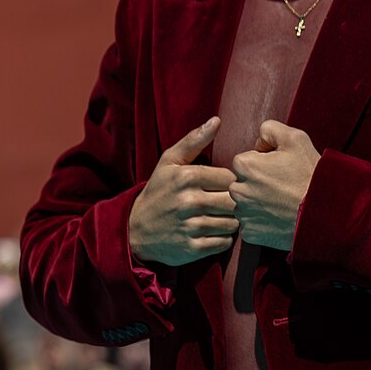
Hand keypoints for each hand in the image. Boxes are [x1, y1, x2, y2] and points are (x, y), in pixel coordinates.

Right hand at [128, 118, 238, 266]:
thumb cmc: (159, 191)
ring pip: (233, 223)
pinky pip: (225, 242)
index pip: (231, 178)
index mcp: (187, 177)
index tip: (221, 187)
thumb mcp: (170, 162)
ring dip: (229, 221)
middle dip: (232, 203)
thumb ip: (194, 140)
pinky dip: (222, 239)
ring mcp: (191, 226)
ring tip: (217, 218)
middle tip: (223, 204)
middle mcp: (189, 201)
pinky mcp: (193, 248)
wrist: (136, 229)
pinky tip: (211, 232)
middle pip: (234, 202)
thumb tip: (216, 120)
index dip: (230, 183)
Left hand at [231, 121, 320, 252]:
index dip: (262, 163)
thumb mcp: (295, 138)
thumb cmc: (310, 175)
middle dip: (256, 184)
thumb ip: (270, 129)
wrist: (324, 213)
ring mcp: (243, 214)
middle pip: (241, 183)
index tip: (278, 170)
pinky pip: (249, 224)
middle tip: (280, 187)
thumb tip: (259, 142)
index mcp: (245, 165)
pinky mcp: (250, 233)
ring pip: (244, 204)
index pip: (244, 161)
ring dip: (257, 203)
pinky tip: (277, 218)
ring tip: (280, 203)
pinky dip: (260, 222)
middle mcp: (238, 190)